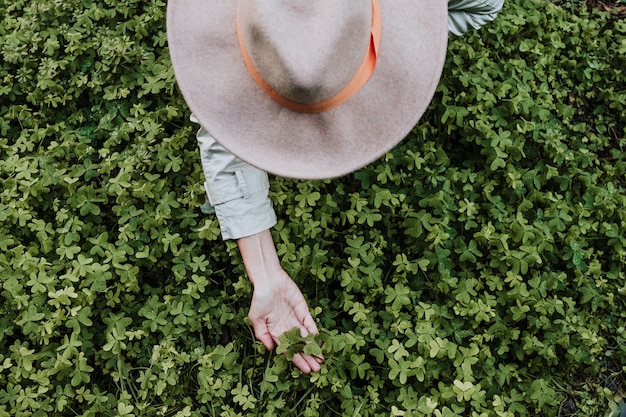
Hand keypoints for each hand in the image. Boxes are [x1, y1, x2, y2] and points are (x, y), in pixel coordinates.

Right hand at [238, 230, 322, 373]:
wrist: (269, 280)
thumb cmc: (260, 298)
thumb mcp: (256, 318)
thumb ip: (262, 334)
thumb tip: (269, 349)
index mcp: (276, 331)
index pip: (289, 350)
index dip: (297, 360)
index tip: (306, 370)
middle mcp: (287, 327)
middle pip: (300, 346)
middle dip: (308, 358)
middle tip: (318, 369)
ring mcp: (296, 319)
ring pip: (307, 337)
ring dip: (314, 349)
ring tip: (321, 360)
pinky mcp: (303, 310)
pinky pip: (310, 323)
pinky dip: (315, 333)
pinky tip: (320, 342)